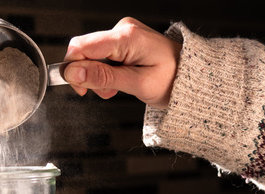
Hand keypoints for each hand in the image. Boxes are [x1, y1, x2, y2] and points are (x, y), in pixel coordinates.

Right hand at [62, 17, 180, 109]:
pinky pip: (103, 55)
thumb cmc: (172, 80)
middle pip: (85, 50)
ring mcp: (124, 33)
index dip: (73, 69)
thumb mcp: (137, 84)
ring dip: (99, 76)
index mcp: (127, 37)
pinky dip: (106, 71)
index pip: (82, 46)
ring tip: (118, 88)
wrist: (190, 77)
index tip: (80, 89)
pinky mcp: (124, 39)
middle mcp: (123, 29)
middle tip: (106, 92)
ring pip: (93, 55)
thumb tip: (73, 73)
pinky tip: (120, 80)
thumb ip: (103, 77)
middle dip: (89, 75)